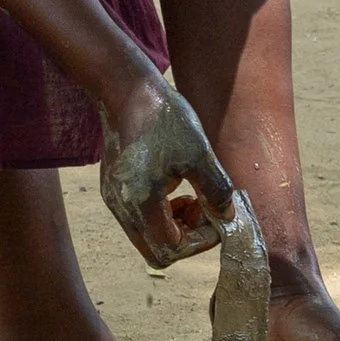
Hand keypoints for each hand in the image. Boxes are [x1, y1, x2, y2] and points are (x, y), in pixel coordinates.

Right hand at [97, 70, 230, 268]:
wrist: (126, 89)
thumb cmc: (163, 118)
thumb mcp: (200, 154)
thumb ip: (215, 190)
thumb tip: (226, 216)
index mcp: (142, 202)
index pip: (172, 250)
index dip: (199, 240)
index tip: (215, 215)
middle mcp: (122, 208)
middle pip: (157, 250)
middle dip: (186, 238)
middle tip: (205, 210)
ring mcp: (114, 199)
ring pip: (147, 236)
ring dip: (174, 226)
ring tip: (192, 197)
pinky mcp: (112, 188)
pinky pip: (138, 218)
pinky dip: (161, 213)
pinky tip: (174, 186)